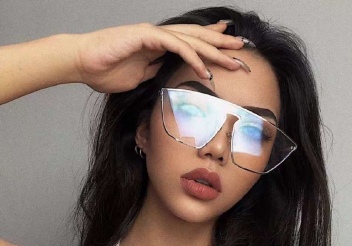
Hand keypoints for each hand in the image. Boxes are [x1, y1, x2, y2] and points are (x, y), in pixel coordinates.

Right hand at [73, 22, 243, 92]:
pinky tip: (205, 68)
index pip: (190, 43)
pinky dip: (191, 56)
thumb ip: (154, 72)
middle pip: (196, 38)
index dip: (210, 44)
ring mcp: (153, 35)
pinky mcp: (145, 36)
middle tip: (242, 50)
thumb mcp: (138, 77)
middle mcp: (159, 37)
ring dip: (213, 49)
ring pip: (190, 39)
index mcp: (158, 45)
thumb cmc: (106, 71)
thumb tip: (165, 74)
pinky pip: (174, 45)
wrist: (82, 63)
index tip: (229, 48)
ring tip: (233, 58)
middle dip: (221, 44)